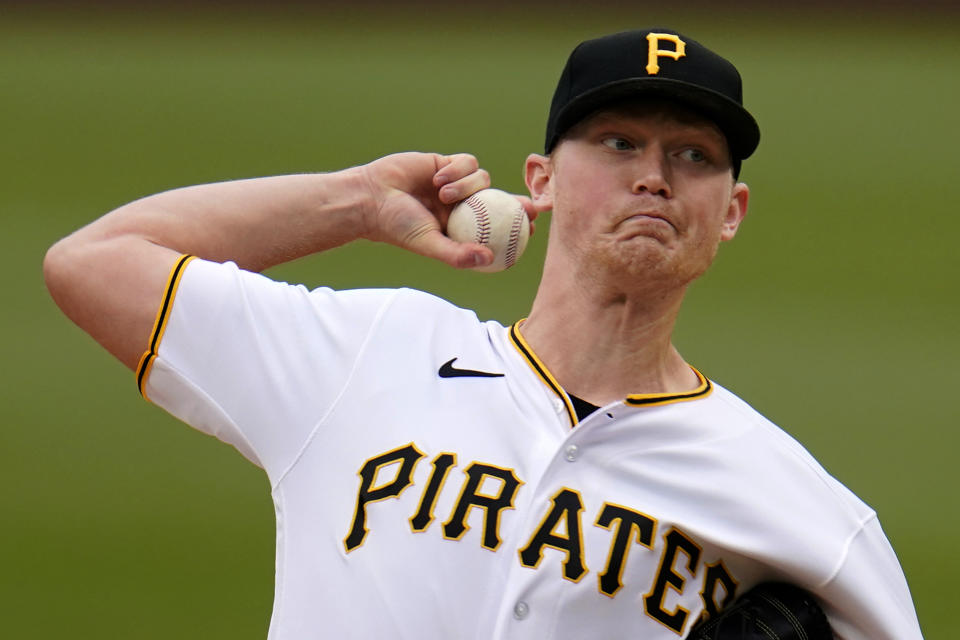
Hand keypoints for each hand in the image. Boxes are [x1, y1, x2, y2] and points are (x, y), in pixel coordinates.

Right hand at [359, 152, 537, 268]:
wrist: (371, 197)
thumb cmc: (397, 226)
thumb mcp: (429, 244)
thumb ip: (458, 254)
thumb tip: (490, 260)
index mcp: (461, 228)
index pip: (496, 228)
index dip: (516, 228)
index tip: (532, 230)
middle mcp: (462, 207)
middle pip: (499, 201)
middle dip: (518, 203)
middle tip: (531, 207)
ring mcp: (455, 184)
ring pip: (482, 179)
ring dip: (467, 185)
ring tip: (443, 195)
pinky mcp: (446, 163)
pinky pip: (466, 162)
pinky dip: (456, 171)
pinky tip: (437, 178)